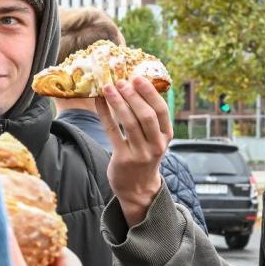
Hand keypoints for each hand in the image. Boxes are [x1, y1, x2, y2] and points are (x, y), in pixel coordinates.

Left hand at [97, 78, 173, 226]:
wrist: (138, 188)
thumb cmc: (145, 155)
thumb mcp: (155, 138)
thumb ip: (150, 118)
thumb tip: (134, 85)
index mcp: (166, 136)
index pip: (161, 110)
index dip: (149, 92)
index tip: (138, 77)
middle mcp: (156, 145)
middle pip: (146, 116)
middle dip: (132, 96)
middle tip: (120, 81)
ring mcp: (140, 153)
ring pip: (129, 123)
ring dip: (117, 102)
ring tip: (107, 87)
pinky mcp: (123, 159)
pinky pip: (112, 132)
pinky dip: (105, 114)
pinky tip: (99, 102)